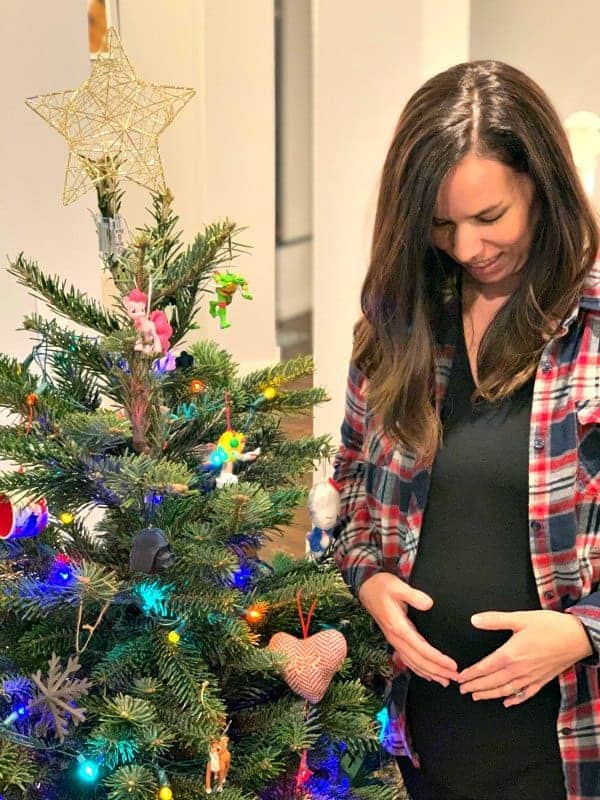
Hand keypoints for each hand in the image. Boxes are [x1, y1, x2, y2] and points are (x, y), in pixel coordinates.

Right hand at [358, 572, 458, 686]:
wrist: (366, 588)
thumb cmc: (382, 586)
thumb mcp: (397, 586)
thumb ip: (413, 595)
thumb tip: (429, 604)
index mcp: (398, 627)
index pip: (421, 648)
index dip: (437, 659)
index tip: (452, 665)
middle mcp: (396, 638)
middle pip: (418, 660)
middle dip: (438, 671)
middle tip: (456, 678)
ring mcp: (394, 640)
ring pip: (413, 663)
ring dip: (430, 673)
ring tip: (446, 681)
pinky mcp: (394, 639)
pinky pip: (407, 660)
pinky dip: (418, 670)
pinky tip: (428, 675)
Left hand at [457, 609, 592, 706]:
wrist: (577, 637)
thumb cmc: (550, 626)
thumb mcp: (520, 618)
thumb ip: (495, 620)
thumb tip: (474, 620)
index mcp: (511, 654)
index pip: (485, 667)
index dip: (471, 674)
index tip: (460, 678)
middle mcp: (519, 669)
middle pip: (492, 682)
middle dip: (476, 687)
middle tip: (462, 690)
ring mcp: (531, 677)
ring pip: (506, 690)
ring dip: (490, 695)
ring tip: (477, 697)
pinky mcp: (542, 680)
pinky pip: (526, 694)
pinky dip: (515, 699)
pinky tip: (507, 702)